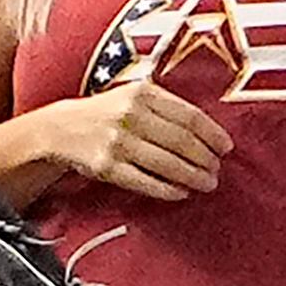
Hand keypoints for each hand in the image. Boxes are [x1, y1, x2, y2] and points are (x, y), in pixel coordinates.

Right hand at [39, 71, 232, 201]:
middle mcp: (131, 114)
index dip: (212, 133)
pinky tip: (181, 193)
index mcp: (142, 92)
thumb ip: (165, 106)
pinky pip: (144, 181)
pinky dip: (167, 189)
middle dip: (205, 158)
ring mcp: (117, 141)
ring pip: (166, 163)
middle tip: (217, 170)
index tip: (226, 148)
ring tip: (206, 183)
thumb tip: (207, 131)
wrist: (60, 129)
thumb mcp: (132, 95)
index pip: (189, 115)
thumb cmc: (106, 114)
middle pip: (181, 140)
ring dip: (192, 176)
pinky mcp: (106, 166)